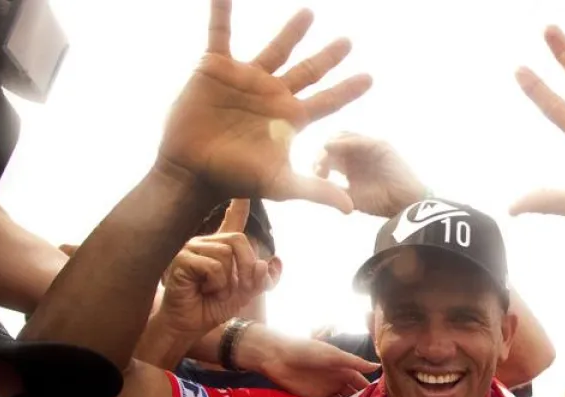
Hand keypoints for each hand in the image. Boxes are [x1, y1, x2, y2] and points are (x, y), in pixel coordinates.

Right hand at [156, 1, 371, 209]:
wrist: (193, 170)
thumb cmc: (236, 178)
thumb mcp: (281, 183)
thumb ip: (316, 190)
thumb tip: (351, 209)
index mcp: (290, 118)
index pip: (328, 100)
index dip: (348, 90)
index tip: (370, 78)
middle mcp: (272, 95)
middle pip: (309, 70)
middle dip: (329, 56)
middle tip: (348, 41)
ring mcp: (246, 80)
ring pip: (275, 48)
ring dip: (292, 31)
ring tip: (309, 12)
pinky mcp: (216, 68)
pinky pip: (220, 33)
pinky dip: (221, 12)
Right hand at [158, 200, 270, 337]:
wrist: (190, 325)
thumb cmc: (211, 307)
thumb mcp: (245, 293)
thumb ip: (261, 279)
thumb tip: (273, 261)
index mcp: (220, 247)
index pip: (233, 220)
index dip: (240, 205)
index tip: (245, 191)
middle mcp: (205, 242)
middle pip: (239, 240)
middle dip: (247, 267)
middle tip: (239, 288)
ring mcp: (191, 248)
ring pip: (226, 254)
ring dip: (228, 281)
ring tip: (214, 291)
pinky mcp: (181, 259)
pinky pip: (213, 266)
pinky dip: (216, 284)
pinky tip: (203, 290)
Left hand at [240, 326, 378, 396]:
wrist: (278, 357)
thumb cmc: (306, 351)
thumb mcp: (333, 355)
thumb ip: (354, 363)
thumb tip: (377, 366)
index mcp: (344, 369)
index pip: (361, 383)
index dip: (370, 392)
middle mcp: (337, 381)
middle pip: (353, 396)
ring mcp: (326, 391)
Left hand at [314, 133, 426, 217]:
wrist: (406, 204)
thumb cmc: (381, 203)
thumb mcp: (351, 197)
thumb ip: (335, 190)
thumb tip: (314, 184)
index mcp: (349, 165)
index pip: (328, 156)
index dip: (319, 163)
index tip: (317, 177)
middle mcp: (358, 154)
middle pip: (333, 143)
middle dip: (323, 154)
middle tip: (318, 168)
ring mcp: (369, 148)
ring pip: (344, 136)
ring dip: (331, 145)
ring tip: (323, 157)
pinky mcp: (380, 146)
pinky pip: (359, 140)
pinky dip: (345, 142)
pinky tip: (333, 147)